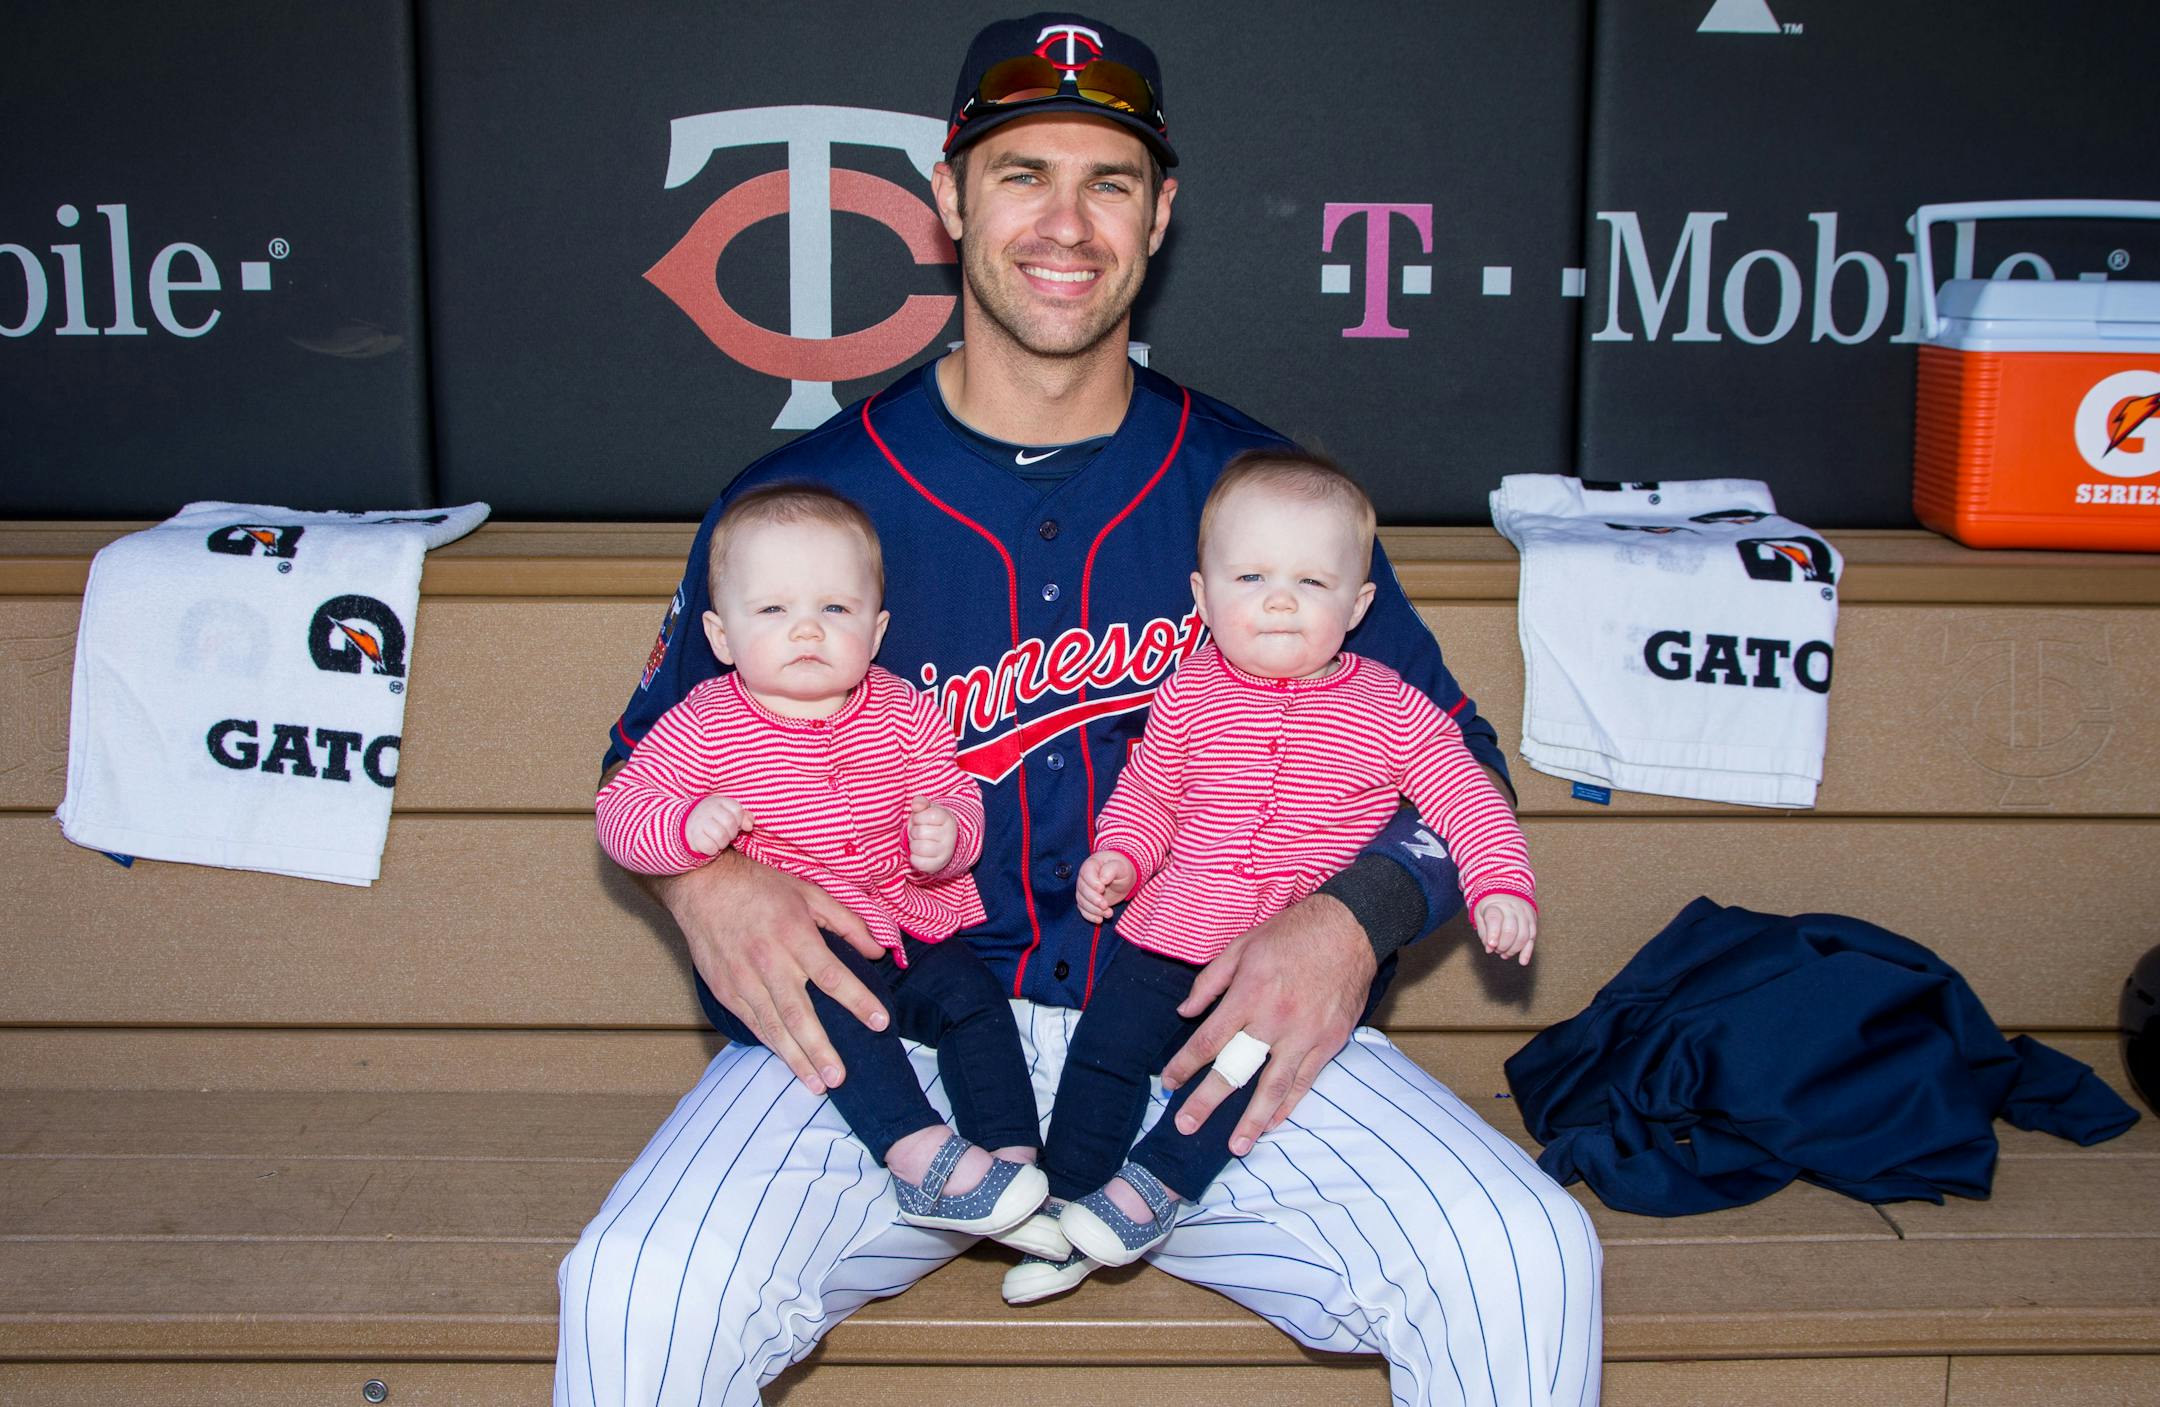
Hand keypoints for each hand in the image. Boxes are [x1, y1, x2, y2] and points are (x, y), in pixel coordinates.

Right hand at [648, 850, 887, 1095]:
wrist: (700, 884)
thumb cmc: (759, 885)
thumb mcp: (809, 892)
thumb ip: (847, 923)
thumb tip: (877, 953)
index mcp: (795, 935)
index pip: (832, 976)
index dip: (857, 1001)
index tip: (879, 1022)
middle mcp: (769, 962)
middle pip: (800, 1013)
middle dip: (821, 1049)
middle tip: (840, 1078)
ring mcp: (743, 980)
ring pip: (774, 1027)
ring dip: (796, 1058)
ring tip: (818, 1084)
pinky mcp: (725, 990)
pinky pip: (752, 1024)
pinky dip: (771, 1045)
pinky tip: (788, 1062)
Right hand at [684, 794, 752, 855]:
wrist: (688, 823)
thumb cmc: (716, 819)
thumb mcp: (729, 813)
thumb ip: (744, 817)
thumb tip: (749, 826)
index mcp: (719, 801)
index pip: (737, 810)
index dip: (740, 821)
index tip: (735, 824)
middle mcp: (708, 809)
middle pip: (729, 823)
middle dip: (732, 833)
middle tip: (726, 834)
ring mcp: (699, 822)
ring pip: (720, 836)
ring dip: (723, 843)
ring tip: (719, 841)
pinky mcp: (693, 836)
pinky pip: (709, 847)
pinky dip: (713, 850)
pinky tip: (710, 845)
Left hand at [905, 798, 957, 872]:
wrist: (945, 842)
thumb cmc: (931, 824)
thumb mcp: (928, 810)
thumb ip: (921, 803)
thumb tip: (916, 804)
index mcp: (947, 818)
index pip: (923, 816)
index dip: (917, 818)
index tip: (921, 820)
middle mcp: (949, 835)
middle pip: (919, 832)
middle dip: (914, 832)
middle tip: (919, 833)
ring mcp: (945, 851)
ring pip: (918, 847)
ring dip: (914, 845)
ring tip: (919, 842)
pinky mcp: (938, 865)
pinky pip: (918, 862)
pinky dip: (914, 858)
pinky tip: (919, 853)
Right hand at [1075, 850, 1135, 923]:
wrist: (1122, 878)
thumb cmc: (1121, 870)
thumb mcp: (1120, 866)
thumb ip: (1111, 869)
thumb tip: (1103, 879)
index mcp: (1091, 865)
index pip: (1086, 873)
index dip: (1092, 883)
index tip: (1102, 889)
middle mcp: (1084, 878)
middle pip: (1083, 889)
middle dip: (1093, 899)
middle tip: (1105, 905)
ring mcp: (1084, 890)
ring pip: (1082, 901)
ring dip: (1094, 910)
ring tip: (1109, 913)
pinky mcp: (1086, 901)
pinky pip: (1083, 910)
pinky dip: (1090, 916)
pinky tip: (1100, 919)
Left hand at [1160, 892, 1375, 1156]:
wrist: (1350, 928)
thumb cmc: (1291, 933)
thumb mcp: (1242, 946)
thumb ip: (1210, 982)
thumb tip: (1184, 1012)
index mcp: (1249, 994)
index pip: (1209, 1040)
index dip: (1185, 1065)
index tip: (1168, 1083)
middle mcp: (1275, 1020)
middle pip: (1236, 1070)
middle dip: (1207, 1101)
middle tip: (1185, 1126)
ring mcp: (1306, 1035)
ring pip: (1274, 1087)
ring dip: (1252, 1120)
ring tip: (1235, 1147)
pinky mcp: (1330, 1042)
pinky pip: (1305, 1081)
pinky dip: (1288, 1105)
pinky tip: (1272, 1123)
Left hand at [1474, 895, 1536, 965]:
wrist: (1509, 890)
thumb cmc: (1491, 906)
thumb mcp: (1480, 914)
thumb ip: (1483, 932)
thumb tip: (1489, 949)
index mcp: (1496, 905)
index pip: (1495, 919)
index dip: (1493, 934)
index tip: (1491, 945)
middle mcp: (1512, 908)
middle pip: (1511, 930)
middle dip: (1503, 946)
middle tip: (1496, 950)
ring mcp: (1525, 914)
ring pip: (1523, 936)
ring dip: (1513, 950)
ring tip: (1504, 954)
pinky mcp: (1533, 921)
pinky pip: (1532, 938)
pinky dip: (1527, 951)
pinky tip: (1522, 961)